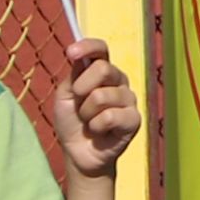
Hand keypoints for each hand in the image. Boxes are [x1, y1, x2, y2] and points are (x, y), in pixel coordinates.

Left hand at [35, 36, 139, 181]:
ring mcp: (129, 100)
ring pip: (102, 96)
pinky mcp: (134, 120)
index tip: (71, 52)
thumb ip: (73, 76)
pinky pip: (110, 116)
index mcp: (102, 73)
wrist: (78, 153)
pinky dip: (96, 126)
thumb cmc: (72, 122)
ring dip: (86, 113)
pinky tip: (99, 132)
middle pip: (103, 68)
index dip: (88, 47)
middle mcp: (119, 82)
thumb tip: (78, 56)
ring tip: (89, 122)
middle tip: (79, 103)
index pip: (101, 50)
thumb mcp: (65, 96)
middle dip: (82, 88)